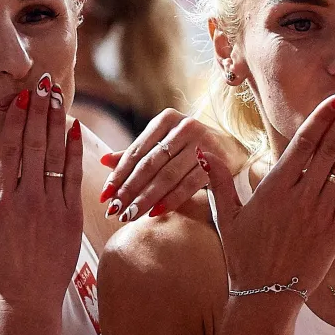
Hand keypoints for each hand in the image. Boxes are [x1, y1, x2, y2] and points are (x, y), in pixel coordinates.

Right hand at [0, 73, 83, 310]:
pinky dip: (74, 152)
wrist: (31, 299)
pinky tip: (74, 129)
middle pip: (34, 145)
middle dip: (38, 112)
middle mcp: (27, 198)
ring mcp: (51, 206)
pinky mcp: (71, 216)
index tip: (21, 97)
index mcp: (0, 200)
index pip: (9, 150)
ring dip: (56, 124)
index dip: (16, 120)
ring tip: (57, 97)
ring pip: (55, 156)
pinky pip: (73, 177)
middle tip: (43, 83)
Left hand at [97, 109, 233, 221]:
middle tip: (114, 211)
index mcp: (167, 119)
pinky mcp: (217, 161)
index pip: (137, 150)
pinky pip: (189, 185)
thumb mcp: (163, 145)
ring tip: (131, 215)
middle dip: (130, 190)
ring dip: (147, 198)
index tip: (105, 195)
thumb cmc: (189, 148)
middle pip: (150, 164)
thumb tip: (102, 161)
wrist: (232, 148)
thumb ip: (135, 154)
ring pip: (167, 176)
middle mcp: (185, 126)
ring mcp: (203, 142)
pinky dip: (171, 200)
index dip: (119, 174)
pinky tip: (155, 213)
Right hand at [200, 88, 334, 303]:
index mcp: (273, 187)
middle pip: (328, 147)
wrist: (265, 297)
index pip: (303, 142)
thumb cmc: (244, 257)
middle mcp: (299, 195)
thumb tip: (204, 151)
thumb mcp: (226, 218)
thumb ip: (218, 181)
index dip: (322, 116)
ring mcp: (319, 212)